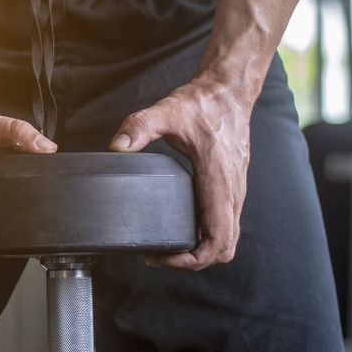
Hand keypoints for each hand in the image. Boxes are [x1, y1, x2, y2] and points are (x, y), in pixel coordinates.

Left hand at [109, 79, 253, 269]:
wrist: (229, 91)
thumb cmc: (203, 103)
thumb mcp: (167, 112)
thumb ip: (139, 127)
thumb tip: (117, 146)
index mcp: (219, 181)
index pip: (218, 239)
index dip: (193, 259)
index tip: (165, 256)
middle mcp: (232, 191)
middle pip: (225, 248)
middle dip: (194, 261)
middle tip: (161, 256)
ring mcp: (234, 190)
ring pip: (228, 238)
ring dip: (202, 250)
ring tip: (169, 247)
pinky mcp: (230, 187)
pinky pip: (225, 223)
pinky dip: (208, 235)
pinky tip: (183, 228)